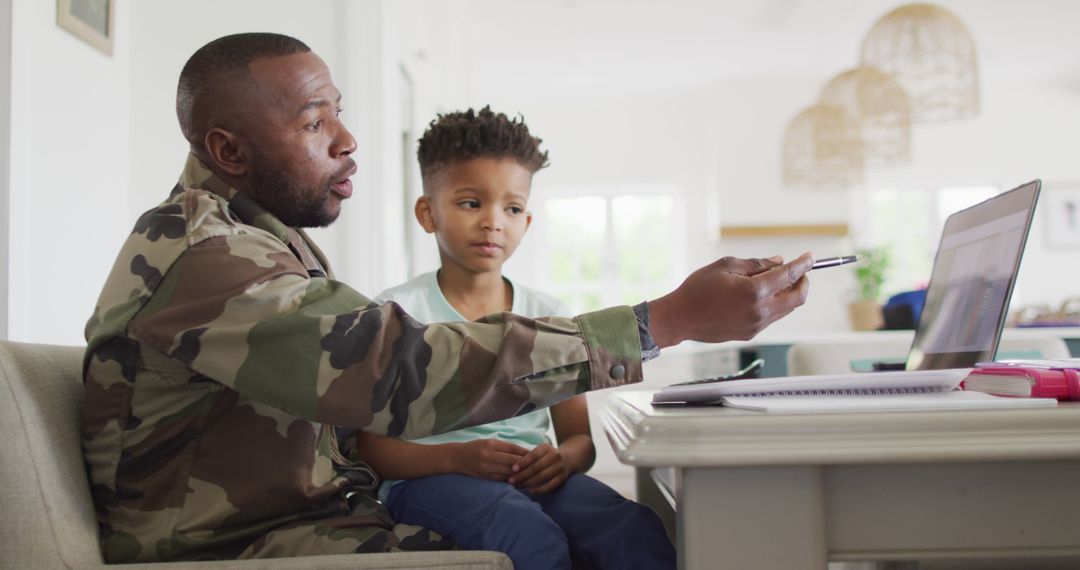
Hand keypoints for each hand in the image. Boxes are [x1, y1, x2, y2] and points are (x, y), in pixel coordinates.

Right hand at [451, 439, 528, 480]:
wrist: (458, 457)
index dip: (526, 453)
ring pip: (509, 472)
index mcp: (492, 444)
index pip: (514, 449)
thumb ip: (506, 447)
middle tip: (536, 467)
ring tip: (529, 474)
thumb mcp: (490, 442)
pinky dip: (511, 479)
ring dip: (520, 474)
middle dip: (525, 465)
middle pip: (513, 462)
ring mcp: (487, 468)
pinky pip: (502, 479)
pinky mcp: (485, 477)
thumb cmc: (476, 447)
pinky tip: (518, 479)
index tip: (535, 456)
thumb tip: (525, 453)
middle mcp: (489, 456)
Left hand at [508, 444, 569, 493]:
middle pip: (536, 467)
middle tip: (511, 480)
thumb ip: (529, 456)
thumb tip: (512, 467)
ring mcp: (560, 467)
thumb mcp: (540, 451)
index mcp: (546, 447)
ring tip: (519, 485)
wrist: (569, 458)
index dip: (523, 462)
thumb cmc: (548, 456)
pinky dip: (540, 489)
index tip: (513, 469)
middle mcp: (555, 456)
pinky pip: (551, 485)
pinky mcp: (563, 477)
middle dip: (522, 474)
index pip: (533, 455)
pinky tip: (531, 491)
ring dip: (529, 482)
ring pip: (542, 476)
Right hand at [648, 253, 812, 346]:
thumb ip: (755, 264)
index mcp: (754, 290)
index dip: (803, 264)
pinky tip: (762, 295)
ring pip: (787, 309)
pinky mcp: (751, 333)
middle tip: (800, 272)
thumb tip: (778, 262)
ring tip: (778, 281)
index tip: (810, 257)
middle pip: (797, 297)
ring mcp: (756, 325)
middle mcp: (760, 310)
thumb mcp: (725, 266)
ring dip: (789, 294)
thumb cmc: (697, 289)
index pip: (789, 275)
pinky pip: (772, 317)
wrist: (680, 318)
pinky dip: (775, 304)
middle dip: (804, 282)